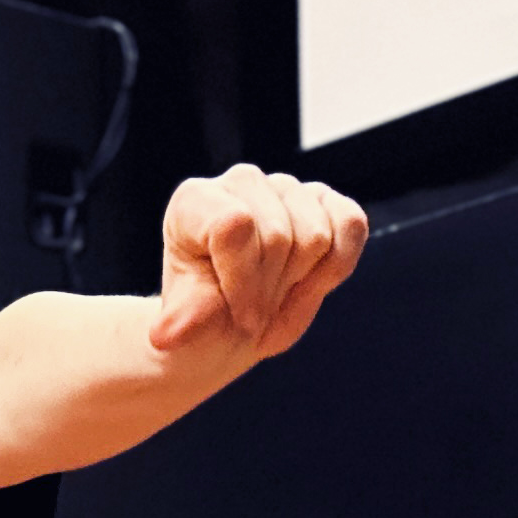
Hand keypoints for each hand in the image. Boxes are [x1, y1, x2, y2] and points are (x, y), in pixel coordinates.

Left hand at [152, 166, 367, 363]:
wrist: (230, 326)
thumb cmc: (204, 320)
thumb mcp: (190, 325)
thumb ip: (189, 320)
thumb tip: (165, 336)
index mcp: (194, 201)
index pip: (235, 227)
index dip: (245, 283)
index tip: (241, 320)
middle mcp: (240, 182)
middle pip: (281, 237)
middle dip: (272, 291)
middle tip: (255, 316)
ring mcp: (285, 188)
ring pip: (318, 236)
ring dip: (301, 287)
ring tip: (274, 305)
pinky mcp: (326, 201)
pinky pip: (351, 226)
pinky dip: (336, 268)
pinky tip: (309, 286)